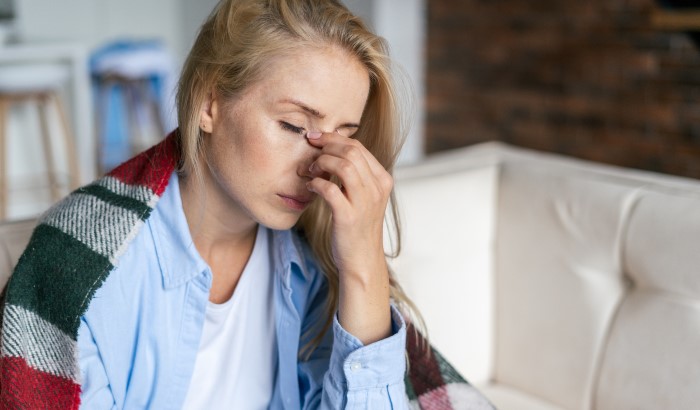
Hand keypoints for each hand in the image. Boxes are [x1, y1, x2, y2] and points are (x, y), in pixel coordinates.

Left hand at [305, 131, 392, 343]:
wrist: (362, 261)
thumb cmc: (358, 228)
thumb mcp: (364, 198)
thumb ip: (356, 176)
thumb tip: (332, 152)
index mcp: (382, 180)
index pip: (359, 147)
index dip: (334, 138)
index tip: (316, 137)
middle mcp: (377, 189)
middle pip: (352, 151)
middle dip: (326, 145)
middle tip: (309, 147)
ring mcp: (364, 203)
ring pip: (344, 166)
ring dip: (322, 162)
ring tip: (310, 169)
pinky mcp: (349, 217)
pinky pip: (330, 189)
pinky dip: (317, 183)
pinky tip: (310, 186)